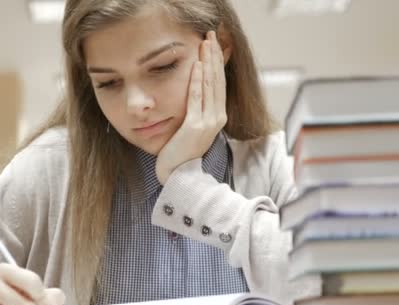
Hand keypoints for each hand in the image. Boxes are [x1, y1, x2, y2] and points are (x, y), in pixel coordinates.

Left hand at [156, 31, 226, 183]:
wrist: (178, 175)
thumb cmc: (182, 152)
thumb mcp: (194, 127)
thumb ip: (197, 109)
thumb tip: (195, 91)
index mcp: (218, 117)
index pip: (219, 84)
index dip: (217, 63)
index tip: (213, 45)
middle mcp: (217, 118)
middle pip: (217, 80)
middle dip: (214, 56)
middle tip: (210, 36)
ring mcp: (208, 122)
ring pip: (209, 86)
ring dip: (207, 63)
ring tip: (205, 44)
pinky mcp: (195, 126)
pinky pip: (196, 98)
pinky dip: (196, 80)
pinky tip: (196, 66)